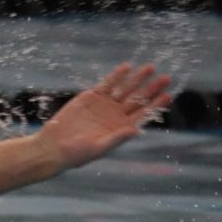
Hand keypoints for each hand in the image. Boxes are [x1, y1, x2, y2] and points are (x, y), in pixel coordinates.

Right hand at [35, 63, 171, 170]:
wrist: (53, 147)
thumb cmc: (75, 154)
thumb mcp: (97, 148)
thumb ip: (116, 138)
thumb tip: (135, 130)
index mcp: (121, 129)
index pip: (143, 114)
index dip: (156, 105)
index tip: (168, 95)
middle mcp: (115, 116)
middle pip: (138, 99)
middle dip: (151, 88)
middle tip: (166, 78)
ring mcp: (104, 105)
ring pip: (125, 89)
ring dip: (137, 79)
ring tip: (150, 68)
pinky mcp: (90, 98)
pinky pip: (107, 84)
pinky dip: (116, 76)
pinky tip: (127, 67)